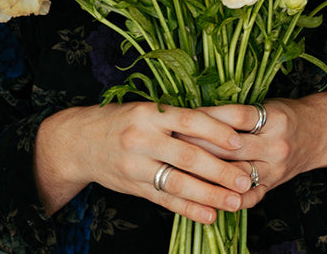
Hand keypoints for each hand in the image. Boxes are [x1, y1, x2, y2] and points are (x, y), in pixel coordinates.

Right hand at [34, 102, 253, 222]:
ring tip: (235, 202)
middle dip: (220, 169)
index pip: (189, 120)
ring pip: (179, 183)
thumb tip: (224, 126)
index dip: (216, 131)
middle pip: (188, 155)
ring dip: (210, 195)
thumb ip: (178, 119)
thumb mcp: (148, 110)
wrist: (81, 142)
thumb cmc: (124, 121)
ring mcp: (137, 166)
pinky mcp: (135, 188)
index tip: (239, 141)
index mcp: (150, 113)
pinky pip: (166, 201)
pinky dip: (189, 209)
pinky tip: (210, 215)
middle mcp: (143, 138)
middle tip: (245, 178)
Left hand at [175, 99, 322, 207]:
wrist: (317, 135)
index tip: (182, 117)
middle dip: (198, 144)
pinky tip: (203, 194)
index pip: (234, 117)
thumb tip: (196, 114)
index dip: (207, 118)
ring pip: (233, 173)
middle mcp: (276, 145)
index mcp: (274, 119)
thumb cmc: (285, 115)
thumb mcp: (266, 104)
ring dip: (205, 172)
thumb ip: (236, 111)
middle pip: (230, 147)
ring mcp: (274, 170)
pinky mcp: (272, 187)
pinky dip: (224, 197)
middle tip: (172, 142)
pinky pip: (246, 197)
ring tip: (180, 167)